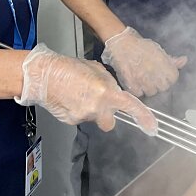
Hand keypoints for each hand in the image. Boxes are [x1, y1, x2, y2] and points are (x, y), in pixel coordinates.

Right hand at [16, 44, 156, 134]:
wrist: (43, 76)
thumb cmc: (68, 68)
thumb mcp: (96, 69)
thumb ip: (109, 83)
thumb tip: (114, 91)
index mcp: (106, 91)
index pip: (130, 107)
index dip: (143, 118)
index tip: (152, 127)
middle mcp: (97, 107)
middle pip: (110, 122)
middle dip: (107, 115)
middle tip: (97, 102)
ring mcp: (83, 116)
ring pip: (94, 119)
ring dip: (91, 111)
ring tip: (78, 95)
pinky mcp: (71, 122)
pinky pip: (81, 118)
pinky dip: (78, 111)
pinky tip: (69, 99)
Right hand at [101, 27, 187, 97]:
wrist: (121, 43)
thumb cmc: (140, 46)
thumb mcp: (158, 50)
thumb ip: (172, 59)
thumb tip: (184, 60)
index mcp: (164, 64)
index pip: (173, 78)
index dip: (169, 77)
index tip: (163, 75)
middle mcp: (155, 73)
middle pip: (163, 87)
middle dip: (159, 84)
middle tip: (152, 78)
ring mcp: (143, 80)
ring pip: (151, 92)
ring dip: (148, 88)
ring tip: (143, 79)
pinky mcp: (132, 84)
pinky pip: (139, 94)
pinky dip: (137, 90)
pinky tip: (135, 82)